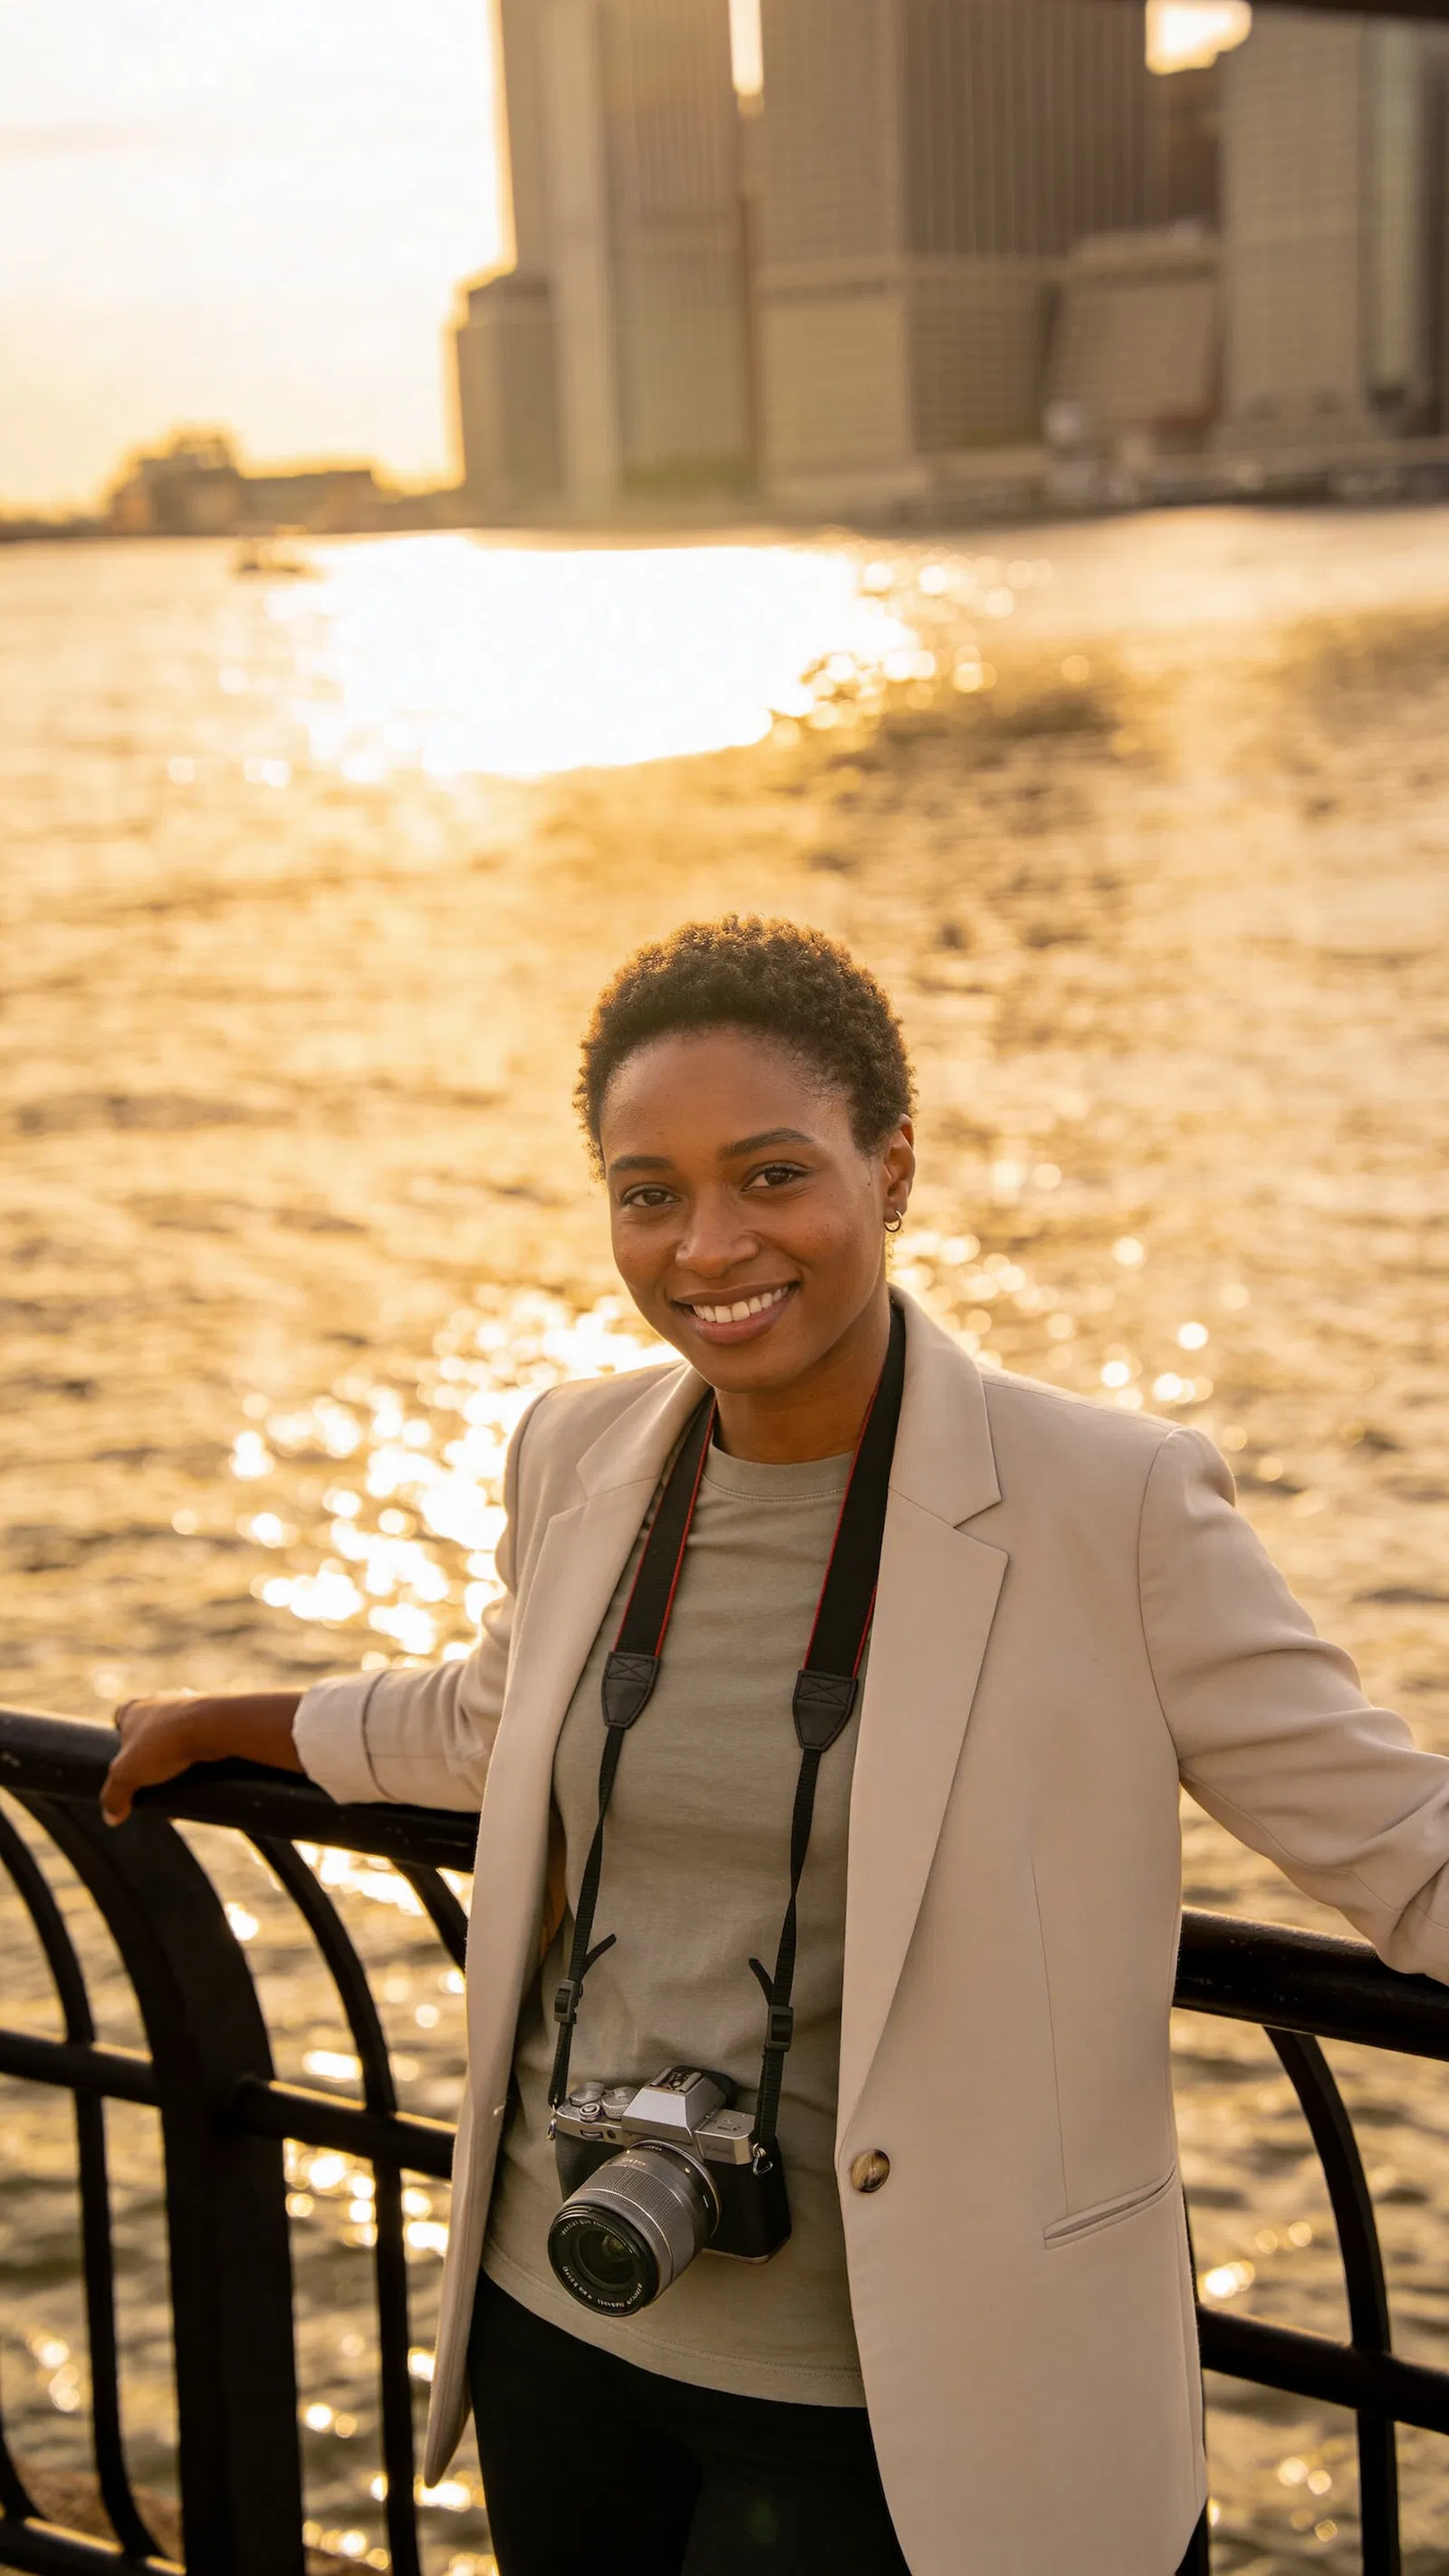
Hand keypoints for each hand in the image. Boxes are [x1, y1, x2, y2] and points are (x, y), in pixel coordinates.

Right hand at [102, 1693, 206, 1825]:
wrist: (212, 1727)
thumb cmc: (163, 1743)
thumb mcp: (127, 1774)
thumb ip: (114, 1795)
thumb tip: (112, 1817)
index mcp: (133, 1709)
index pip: (118, 1718)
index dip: (118, 1739)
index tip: (123, 1761)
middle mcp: (158, 1702)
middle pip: (147, 1731)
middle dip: (148, 1756)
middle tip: (148, 1780)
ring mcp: (186, 1707)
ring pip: (174, 1736)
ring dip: (173, 1758)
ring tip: (173, 1786)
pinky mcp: (210, 1718)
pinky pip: (198, 1740)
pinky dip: (195, 1758)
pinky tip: (196, 1779)